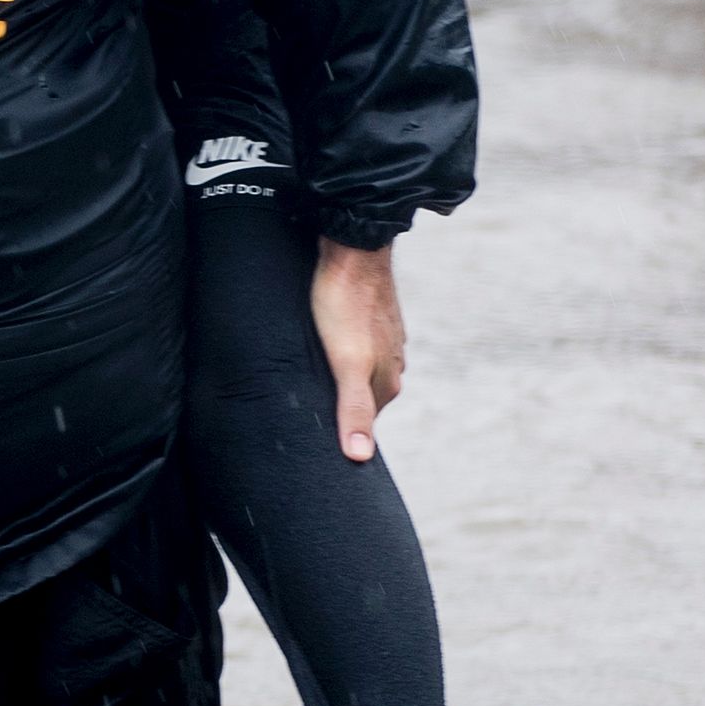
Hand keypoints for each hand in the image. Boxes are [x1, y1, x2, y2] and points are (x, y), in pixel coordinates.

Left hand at [307, 237, 406, 463]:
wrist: (353, 248)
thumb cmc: (344, 306)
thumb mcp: (346, 364)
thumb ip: (354, 409)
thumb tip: (360, 456)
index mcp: (389, 380)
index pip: (365, 421)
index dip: (343, 430)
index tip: (320, 439)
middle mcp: (393, 361)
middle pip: (364, 396)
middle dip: (342, 406)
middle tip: (311, 410)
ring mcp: (385, 338)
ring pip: (361, 370)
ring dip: (341, 378)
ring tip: (313, 382)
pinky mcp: (372, 317)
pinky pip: (356, 345)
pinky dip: (340, 353)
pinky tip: (323, 348)